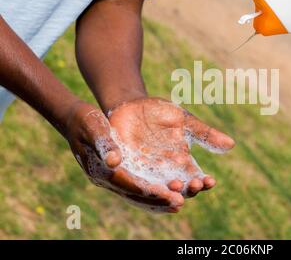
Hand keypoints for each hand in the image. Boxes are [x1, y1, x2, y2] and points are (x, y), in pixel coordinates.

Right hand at [64, 101, 184, 212]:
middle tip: (180, 202)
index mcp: (99, 169)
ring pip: (137, 196)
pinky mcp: (119, 175)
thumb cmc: (85, 121)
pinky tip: (169, 194)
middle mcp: (106, 179)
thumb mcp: (93, 127)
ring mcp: (112, 179)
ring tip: (180, 203)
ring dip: (158, 201)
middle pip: (134, 194)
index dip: (147, 189)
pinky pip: (137, 188)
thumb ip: (104, 143)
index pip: (127, 184)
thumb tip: (114, 161)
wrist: (76, 121)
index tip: (166, 193)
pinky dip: (152, 193)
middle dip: (158, 199)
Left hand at [108, 97, 234, 209]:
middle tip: (193, 184)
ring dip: (167, 193)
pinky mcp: (128, 169)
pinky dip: (141, 187)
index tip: (210, 180)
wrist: (131, 105)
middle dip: (187, 190)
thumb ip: (205, 133)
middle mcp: (166, 172)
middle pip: (180, 189)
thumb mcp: (184, 121)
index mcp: (182, 163)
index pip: (196, 178)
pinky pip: (135, 182)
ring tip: (174, 188)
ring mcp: (147, 173)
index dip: (203, 183)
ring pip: (159, 190)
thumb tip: (231, 144)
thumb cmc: (160, 113)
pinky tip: (147, 186)